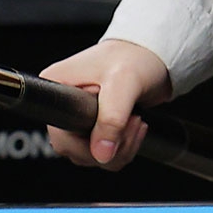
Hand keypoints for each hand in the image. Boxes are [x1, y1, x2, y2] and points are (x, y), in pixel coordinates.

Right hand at [40, 38, 172, 170]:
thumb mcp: (124, 82)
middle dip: (111, 147)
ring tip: (135, 122)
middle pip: (75, 150)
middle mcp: (64, 103)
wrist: (155, 56)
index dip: (87, 143)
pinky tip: (134, 127)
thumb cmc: (136, 57)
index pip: (59, 135)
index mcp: (57, 84)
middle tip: (131, 122)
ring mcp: (79, 116)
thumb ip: (111, 119)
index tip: (112, 130)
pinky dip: (123, 148)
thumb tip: (101, 154)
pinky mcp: (95, 125)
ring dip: (120, 149)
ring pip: (91, 155)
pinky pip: (104, 153)